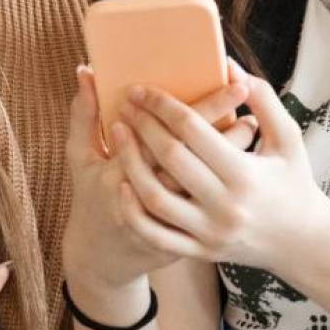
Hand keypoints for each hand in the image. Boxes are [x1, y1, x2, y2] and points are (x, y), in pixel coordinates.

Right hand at [61, 65, 252, 291]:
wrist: (101, 258)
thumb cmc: (90, 196)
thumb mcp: (79, 157)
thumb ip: (83, 114)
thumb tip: (86, 71)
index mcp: (120, 173)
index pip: (167, 134)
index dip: (199, 108)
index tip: (228, 80)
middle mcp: (151, 198)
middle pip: (197, 157)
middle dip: (224, 125)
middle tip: (244, 93)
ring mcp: (173, 224)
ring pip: (212, 181)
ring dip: (233, 151)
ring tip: (250, 122)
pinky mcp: (189, 239)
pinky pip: (218, 200)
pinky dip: (230, 179)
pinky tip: (242, 156)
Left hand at [120, 72, 329, 273]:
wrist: (303, 243)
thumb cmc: (294, 180)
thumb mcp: (288, 138)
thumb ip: (263, 99)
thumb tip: (229, 65)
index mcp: (245, 174)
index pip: (192, 130)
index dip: (163, 106)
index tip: (142, 89)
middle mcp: (226, 206)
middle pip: (170, 158)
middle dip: (142, 126)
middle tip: (125, 104)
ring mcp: (210, 233)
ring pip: (155, 198)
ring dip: (129, 162)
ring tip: (115, 133)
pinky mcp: (200, 251)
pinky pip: (156, 234)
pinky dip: (134, 211)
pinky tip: (122, 184)